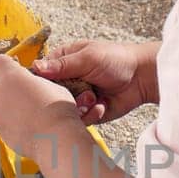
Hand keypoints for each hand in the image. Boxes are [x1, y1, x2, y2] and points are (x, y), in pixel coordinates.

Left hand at [0, 53, 80, 157]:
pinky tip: (20, 121)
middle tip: (10, 87)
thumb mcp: (52, 86)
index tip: (11, 68)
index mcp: (12, 76)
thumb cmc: (57, 112)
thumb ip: (36, 82)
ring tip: (17, 107)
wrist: (55, 138)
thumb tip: (34, 84)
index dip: (4, 65)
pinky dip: (4, 119)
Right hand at [30, 39, 157, 123]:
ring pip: (64, 110)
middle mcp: (68, 81)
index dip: (42, 83)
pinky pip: (80, 120)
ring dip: (79, 106)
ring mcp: (77, 97)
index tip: (49, 87)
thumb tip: (36, 67)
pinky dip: (91, 114)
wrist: (142, 78)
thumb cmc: (117, 59)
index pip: (41, 74)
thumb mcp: (88, 58)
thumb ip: (62, 65)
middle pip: (51, 95)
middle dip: (65, 96)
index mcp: (64, 62)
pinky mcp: (88, 112)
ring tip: (93, 98)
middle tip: (80, 92)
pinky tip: (101, 105)